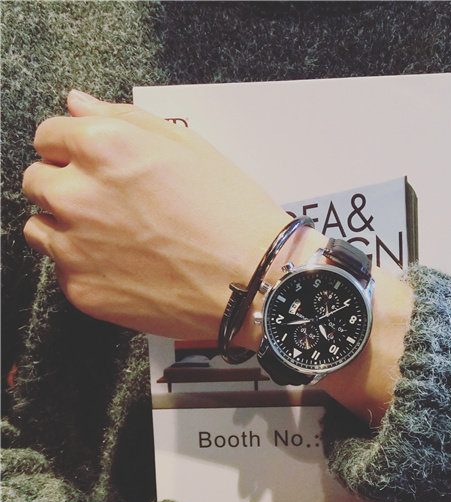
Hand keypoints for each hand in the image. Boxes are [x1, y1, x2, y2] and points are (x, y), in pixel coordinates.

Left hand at [22, 90, 319, 338]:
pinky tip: (128, 267)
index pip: (49, 135)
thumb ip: (125, 119)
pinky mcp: (83, 291)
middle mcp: (78, 195)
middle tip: (113, 204)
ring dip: (68, 228)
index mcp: (104, 148)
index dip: (74, 148)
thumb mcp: (190, 148)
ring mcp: (76, 248)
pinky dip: (87, 268)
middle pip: (38, 181)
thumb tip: (78, 105)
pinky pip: (64, 272)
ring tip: (119, 238)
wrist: (254, 282)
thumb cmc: (234, 216)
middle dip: (68, 186)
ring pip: (41, 229)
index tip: (93, 163)